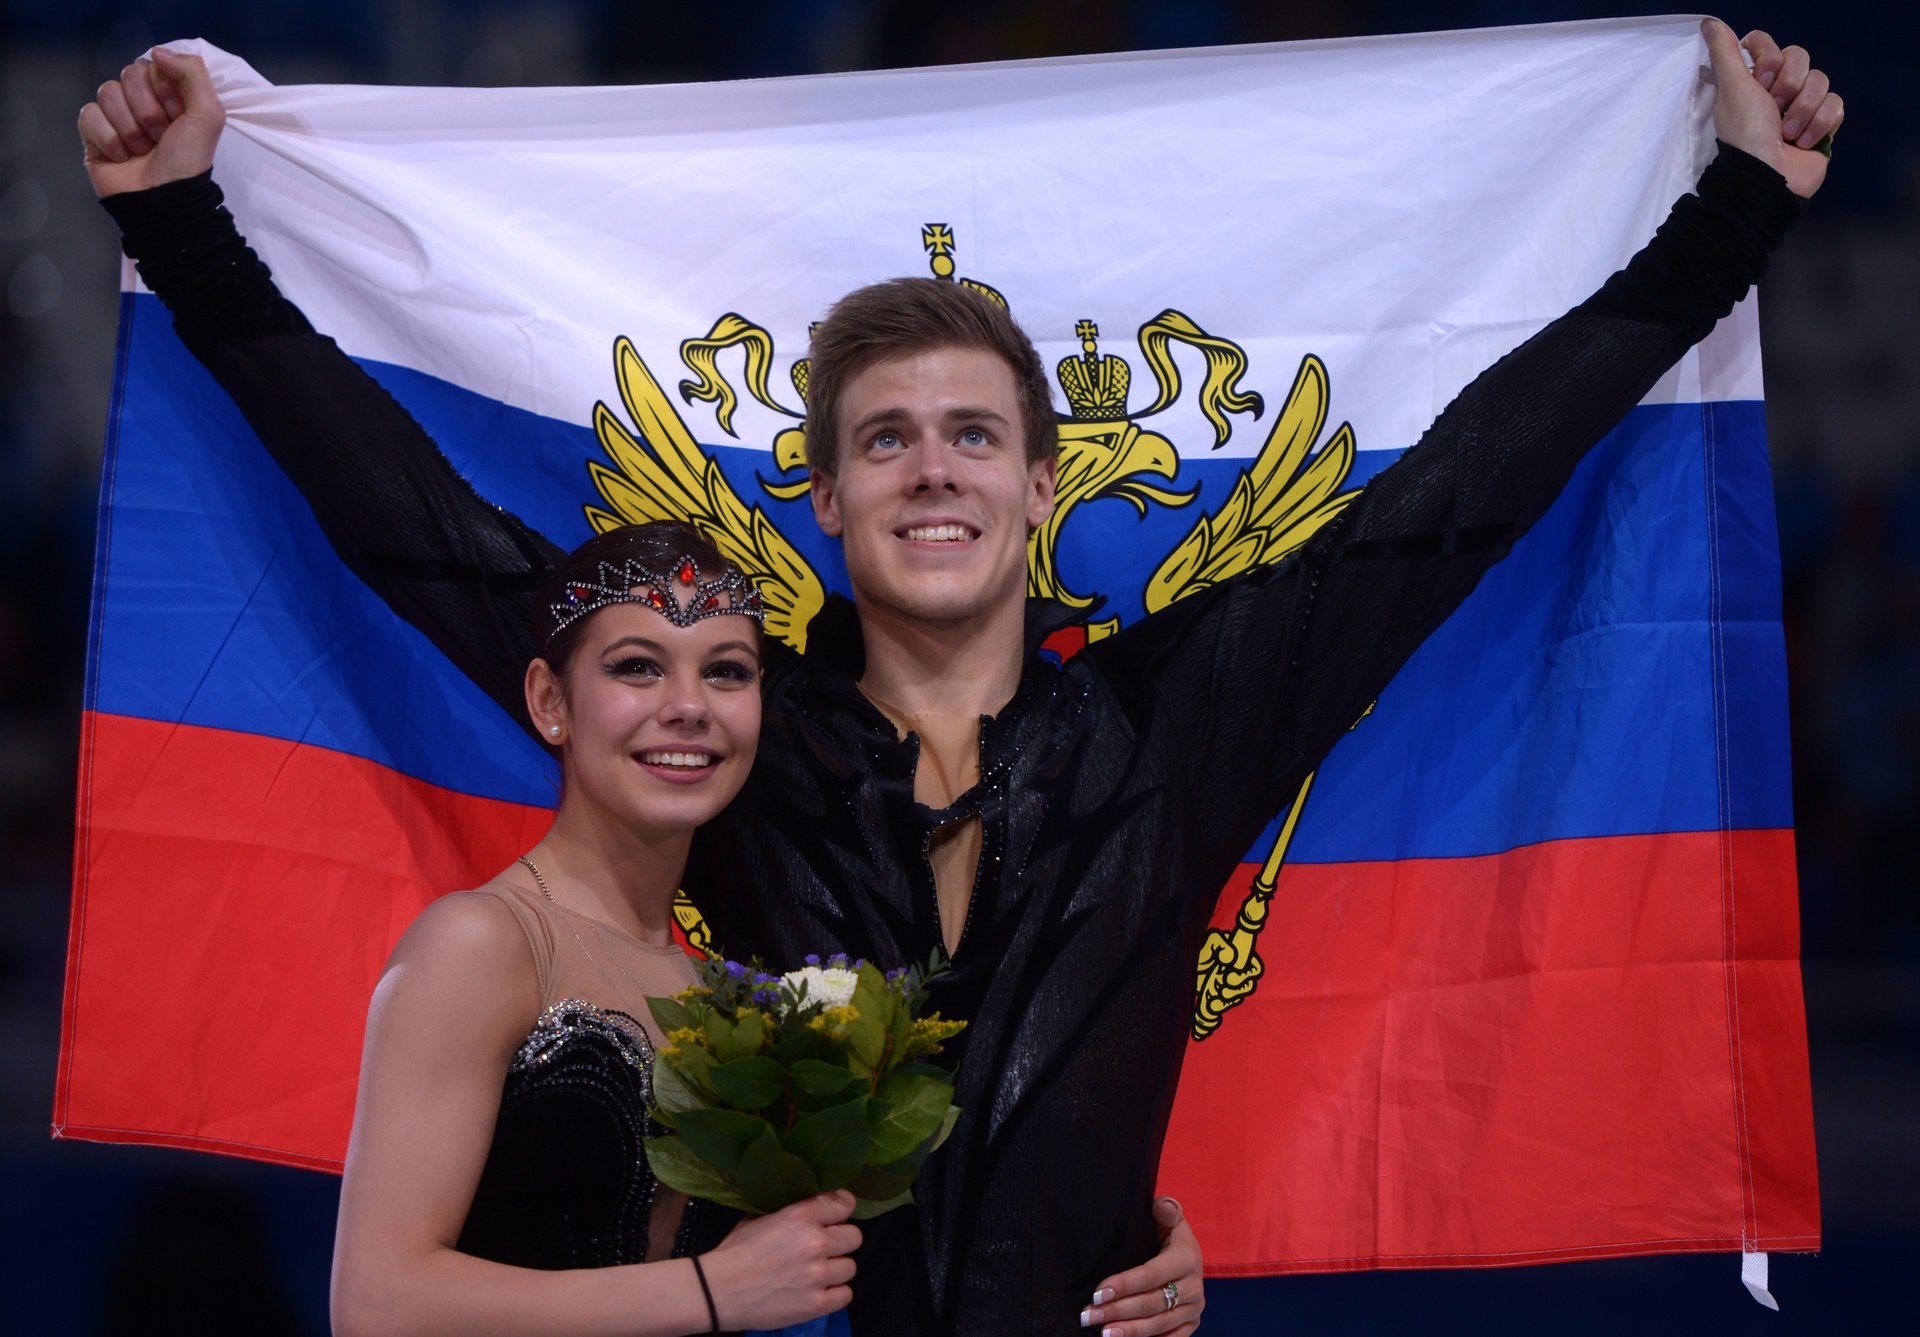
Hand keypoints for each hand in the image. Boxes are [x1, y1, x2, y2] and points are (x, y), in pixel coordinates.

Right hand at [77, 48, 225, 198]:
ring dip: (129, 127)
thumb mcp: (208, 115)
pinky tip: (121, 156)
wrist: (164, 200)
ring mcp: (116, 118)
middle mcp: (142, 104)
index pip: (152, 67)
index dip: (165, 92)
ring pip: (107, 92)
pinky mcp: (93, 134)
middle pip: (128, 76)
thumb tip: (158, 52)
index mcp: (169, 97)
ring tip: (142, 150)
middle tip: (160, 137)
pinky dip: (107, 138)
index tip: (178, 118)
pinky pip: (88, 114)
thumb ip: (193, 73)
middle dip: (147, 110)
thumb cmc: (187, 161)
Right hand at [701, 1190, 860, 1330]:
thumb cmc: (735, 1251)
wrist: (718, 1291)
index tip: (836, 1217)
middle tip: (823, 1250)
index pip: (844, 1204)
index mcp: (801, 1216)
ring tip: (816, 1274)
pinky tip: (818, 1292)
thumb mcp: (760, 1216)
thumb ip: (791, 1210)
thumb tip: (812, 1206)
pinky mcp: (817, 1304)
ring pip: (850, 1267)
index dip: (841, 1210)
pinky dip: (834, 1294)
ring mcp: (818, 1275)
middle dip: (840, 1242)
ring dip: (835, 1270)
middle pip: (854, 1237)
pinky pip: (845, 1295)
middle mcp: (815, 1243)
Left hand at [1080, 1196, 1205, 1335]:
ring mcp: (1194, 1308)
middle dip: (1118, 1311)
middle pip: (1152, 1304)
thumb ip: (1165, 1209)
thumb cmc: (1167, 1232)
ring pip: (1159, 1325)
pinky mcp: (1192, 1323)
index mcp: (1187, 1257)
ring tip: (1103, 1333)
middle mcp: (1195, 1286)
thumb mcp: (1167, 1216)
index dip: (1124, 1285)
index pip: (1151, 1275)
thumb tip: (1164, 1207)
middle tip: (1089, 1315)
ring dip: (1129, 1331)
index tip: (1097, 1292)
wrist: (1187, 1252)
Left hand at [1702, 17, 1841, 198]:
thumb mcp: (1731, 88)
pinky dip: (1820, 124)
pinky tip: (1804, 142)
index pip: (1770, 44)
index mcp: (1752, 81)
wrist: (1768, 178)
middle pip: (1800, 57)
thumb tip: (1709, 23)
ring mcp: (1802, 107)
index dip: (1769, 57)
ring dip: (1803, 109)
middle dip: (1789, 84)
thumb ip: (1723, 53)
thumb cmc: (1746, 134)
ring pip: (1821, 81)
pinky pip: (1836, 104)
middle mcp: (1777, 90)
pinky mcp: (1823, 124)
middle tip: (1774, 108)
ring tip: (1787, 133)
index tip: (1759, 80)